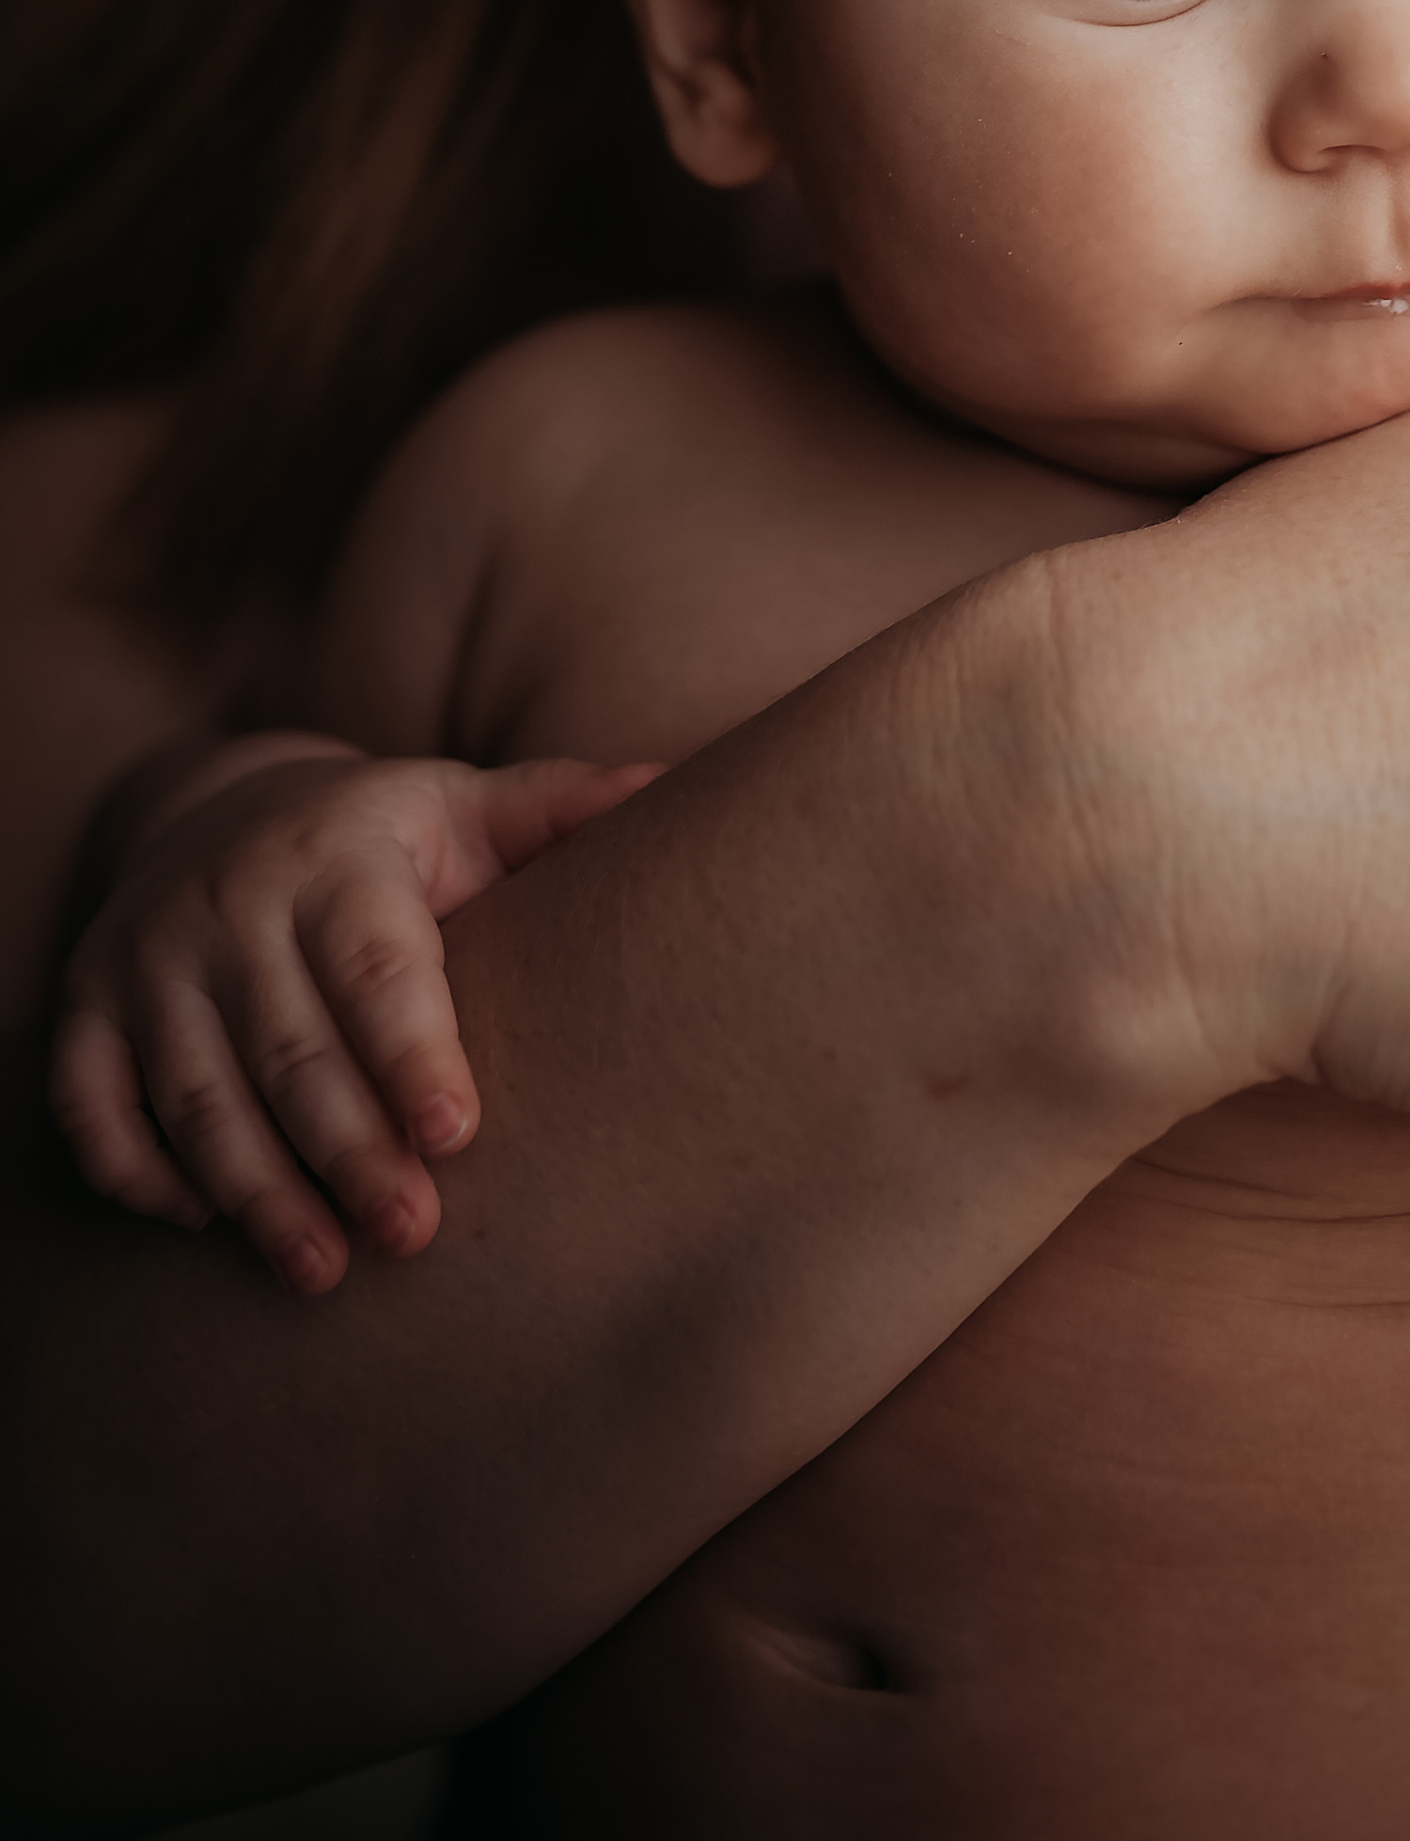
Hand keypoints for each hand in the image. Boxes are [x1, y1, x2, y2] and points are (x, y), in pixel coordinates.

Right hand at [49, 747, 658, 1293]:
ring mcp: (146, 959)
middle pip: (291, 1049)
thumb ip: (564, 808)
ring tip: (322, 1272)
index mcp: (337, 855)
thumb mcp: (466, 806)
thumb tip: (682, 779)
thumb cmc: (382, 836)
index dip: (412, 1049)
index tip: (458, 1132)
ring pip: (195, 1095)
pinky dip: (137, 1174)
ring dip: (257, 1191)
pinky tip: (202, 1229)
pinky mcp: (84, 1008)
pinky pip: (91, 1108)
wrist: (218, 807)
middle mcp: (230, 904)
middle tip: (412, 1236)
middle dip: (350, 1152)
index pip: (375, 963)